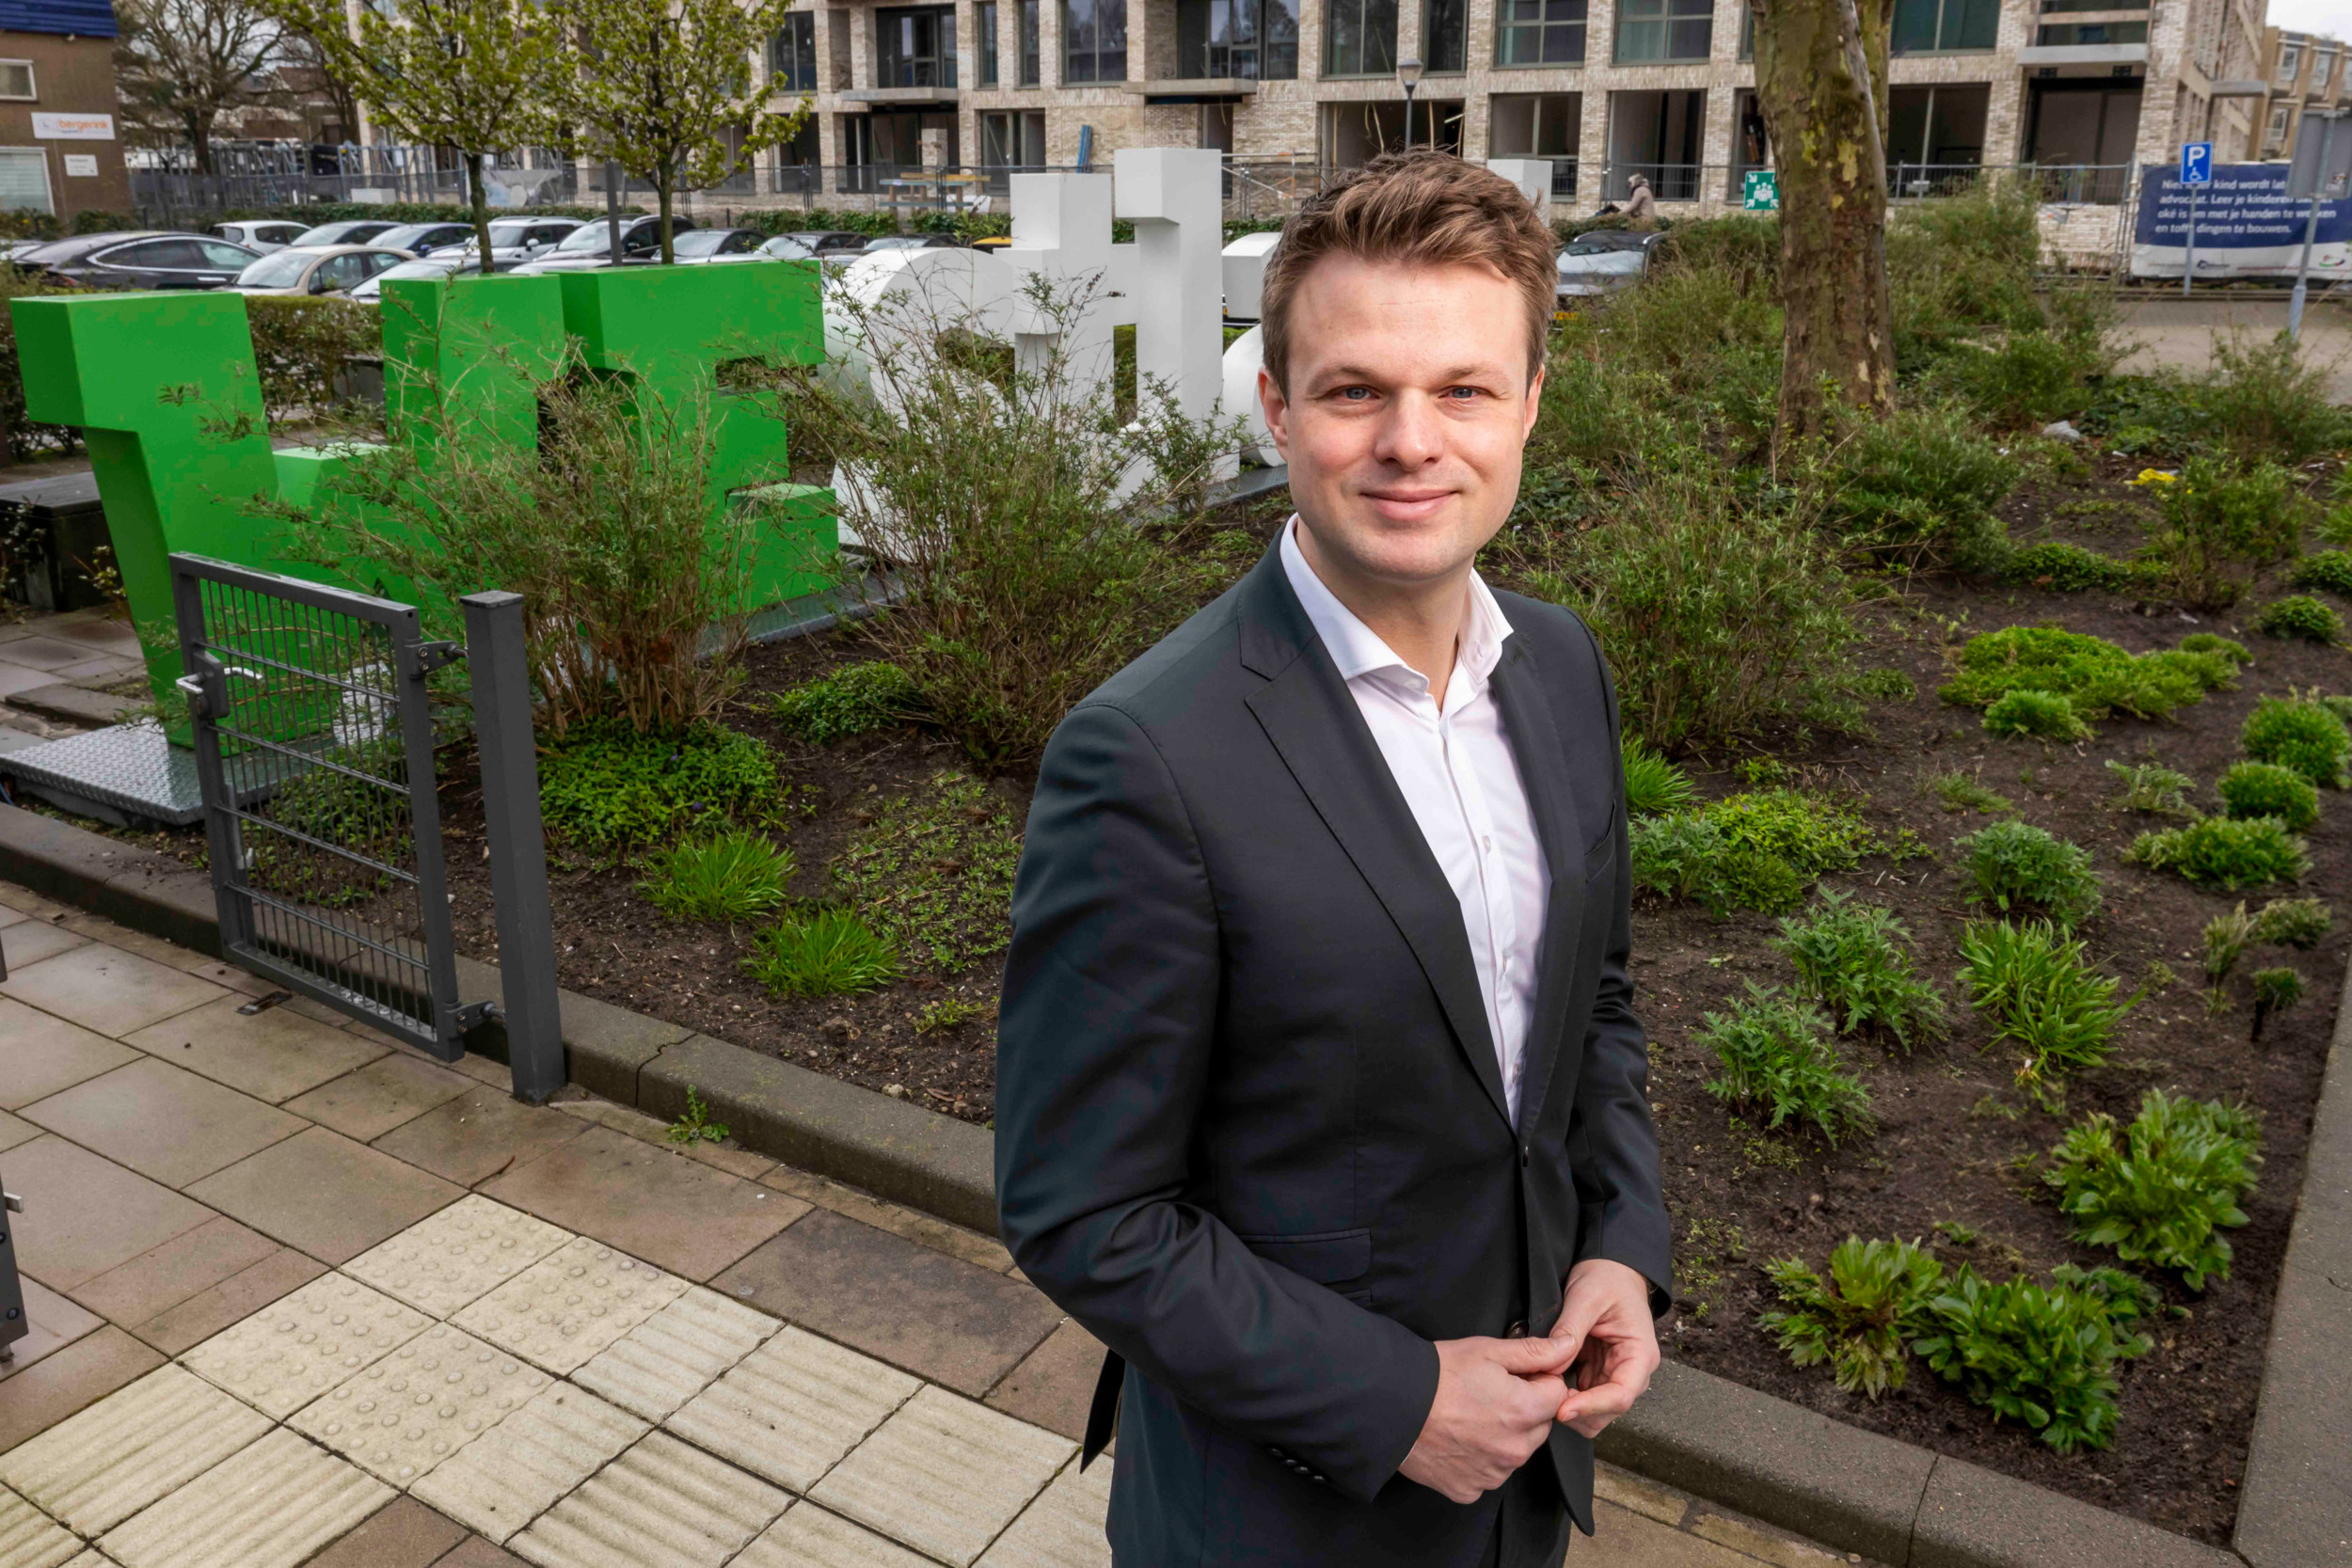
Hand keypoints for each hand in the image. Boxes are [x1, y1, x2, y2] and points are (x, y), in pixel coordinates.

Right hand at [1396, 1336, 1567, 1503]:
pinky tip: (1458, 1439)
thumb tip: (1568, 1346)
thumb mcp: (1487, 1350)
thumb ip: (1535, 1351)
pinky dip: (1480, 1459)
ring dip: (1504, 1435)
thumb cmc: (1437, 1375)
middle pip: (1539, 1425)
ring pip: (1515, 1450)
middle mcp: (1515, 1449)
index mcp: (1525, 1411)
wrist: (1391, 1406)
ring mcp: (1493, 1474)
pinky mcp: (1470, 1489)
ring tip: (1469, 1416)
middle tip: (1486, 1394)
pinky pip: (1489, 1473)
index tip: (1512, 1375)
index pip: (1556, 1394)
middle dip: (1523, 1409)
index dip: (1536, 1379)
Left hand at [1541, 1259, 1660, 1438]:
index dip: (1592, 1407)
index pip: (1621, 1395)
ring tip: (1542, 1388)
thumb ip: (1571, 1329)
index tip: (1562, 1410)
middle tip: (1543, 1398)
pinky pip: (1582, 1396)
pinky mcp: (1597, 1373)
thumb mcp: (1587, 1296)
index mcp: (1640, 1354)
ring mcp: (1614, 1374)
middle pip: (1608, 1411)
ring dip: (1570, 1406)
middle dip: (1578, 1411)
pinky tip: (1546, 1384)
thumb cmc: (1607, 1278)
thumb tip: (1554, 1365)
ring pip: (1595, 1411)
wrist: (1611, 1269)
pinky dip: (1564, 1396)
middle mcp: (1632, 1371)